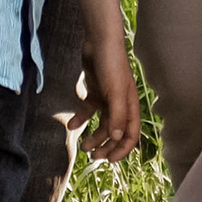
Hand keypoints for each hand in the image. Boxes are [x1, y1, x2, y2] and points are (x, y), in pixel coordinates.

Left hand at [82, 24, 141, 162]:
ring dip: (94, 137)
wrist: (98, 40)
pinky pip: (89, 111)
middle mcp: (120, 105)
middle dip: (106, 147)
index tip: (108, 160)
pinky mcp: (95, 91)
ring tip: (82, 147)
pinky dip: (81, 119)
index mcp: (130, 106)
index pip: (131, 135)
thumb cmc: (111, 65)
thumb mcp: (115, 91)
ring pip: (103, 125)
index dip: (122, 150)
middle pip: (116, 133)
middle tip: (92, 156)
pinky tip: (71, 125)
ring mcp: (107, 98)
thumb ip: (117, 115)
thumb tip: (117, 138)